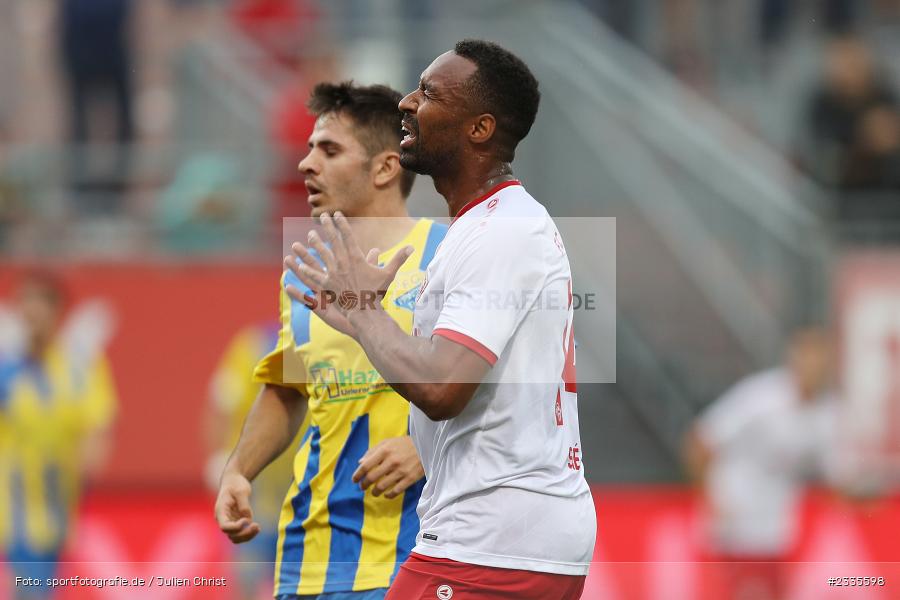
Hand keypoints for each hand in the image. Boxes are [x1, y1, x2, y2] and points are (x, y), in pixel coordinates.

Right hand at [214, 472, 260, 543]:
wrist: (234, 481)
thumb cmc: (236, 484)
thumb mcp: (241, 491)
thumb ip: (244, 505)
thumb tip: (248, 519)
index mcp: (220, 511)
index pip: (224, 527)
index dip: (236, 527)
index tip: (246, 520)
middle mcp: (223, 519)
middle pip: (231, 535)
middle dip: (244, 534)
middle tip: (257, 526)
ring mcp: (229, 522)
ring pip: (235, 537)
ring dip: (247, 536)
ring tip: (258, 528)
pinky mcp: (236, 522)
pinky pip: (241, 533)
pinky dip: (248, 533)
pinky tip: (257, 528)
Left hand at [283, 212, 412, 319]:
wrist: (365, 312)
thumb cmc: (377, 293)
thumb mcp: (389, 274)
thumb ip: (398, 259)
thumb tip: (411, 248)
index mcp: (356, 258)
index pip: (348, 236)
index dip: (342, 224)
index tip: (337, 214)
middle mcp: (343, 263)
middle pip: (333, 241)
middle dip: (327, 227)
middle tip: (322, 217)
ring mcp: (333, 274)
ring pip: (321, 255)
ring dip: (315, 244)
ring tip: (310, 235)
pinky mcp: (326, 285)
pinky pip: (314, 275)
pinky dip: (307, 269)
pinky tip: (299, 264)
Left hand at [352, 436, 424, 498]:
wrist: (426, 446)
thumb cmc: (403, 444)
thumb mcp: (387, 442)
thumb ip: (373, 451)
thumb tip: (360, 462)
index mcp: (385, 450)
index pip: (366, 466)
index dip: (357, 475)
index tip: (354, 480)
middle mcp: (392, 461)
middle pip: (371, 478)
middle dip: (364, 485)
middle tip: (363, 487)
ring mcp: (401, 471)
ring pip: (381, 487)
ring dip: (375, 492)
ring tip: (374, 492)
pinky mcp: (410, 478)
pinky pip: (395, 491)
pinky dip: (388, 495)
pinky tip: (386, 494)